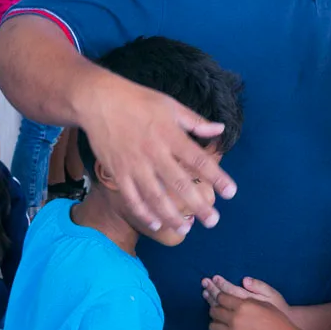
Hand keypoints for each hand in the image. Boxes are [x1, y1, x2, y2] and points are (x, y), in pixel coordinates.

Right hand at [78, 79, 235, 231]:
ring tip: (186, 229)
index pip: (198, 159)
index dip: (216, 176)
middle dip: (198, 204)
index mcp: (170, 135)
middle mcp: (154, 152)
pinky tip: (156, 223)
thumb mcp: (171, 105)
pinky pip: (132, 197)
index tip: (231, 192)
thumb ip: (196, 122)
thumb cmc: (138, 101)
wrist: (99, 101)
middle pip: (179, 183)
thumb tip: (220, 130)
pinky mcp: (117, 172)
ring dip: (171, 215)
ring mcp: (134, 165)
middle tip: (213, 221)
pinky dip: (143, 213)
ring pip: (155, 196)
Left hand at [203, 276, 290, 320]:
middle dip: (213, 306)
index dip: (218, 292)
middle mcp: (236, 319)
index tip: (215, 290)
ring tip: (215, 319)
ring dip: (214, 322)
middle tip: (213, 306)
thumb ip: (255, 289)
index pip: (223, 297)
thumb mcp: (270, 300)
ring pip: (214, 326)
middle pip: (215, 310)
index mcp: (244, 305)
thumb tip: (244, 280)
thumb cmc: (279, 320)